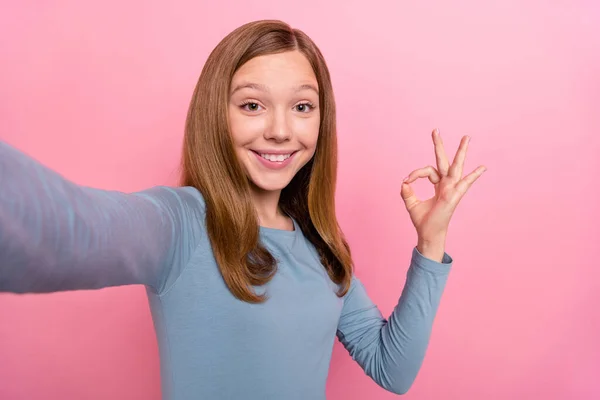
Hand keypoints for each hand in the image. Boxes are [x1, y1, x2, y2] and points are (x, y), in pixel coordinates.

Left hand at [400, 129, 486, 259]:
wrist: (428, 234)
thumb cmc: (423, 221)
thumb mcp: (411, 203)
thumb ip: (407, 192)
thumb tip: (404, 182)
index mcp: (438, 185)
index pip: (428, 170)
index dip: (415, 173)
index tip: (407, 180)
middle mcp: (446, 184)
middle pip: (444, 161)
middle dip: (439, 145)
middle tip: (435, 130)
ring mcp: (451, 189)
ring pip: (456, 166)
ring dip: (461, 151)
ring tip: (466, 137)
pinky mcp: (453, 195)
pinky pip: (465, 183)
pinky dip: (474, 176)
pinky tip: (483, 167)